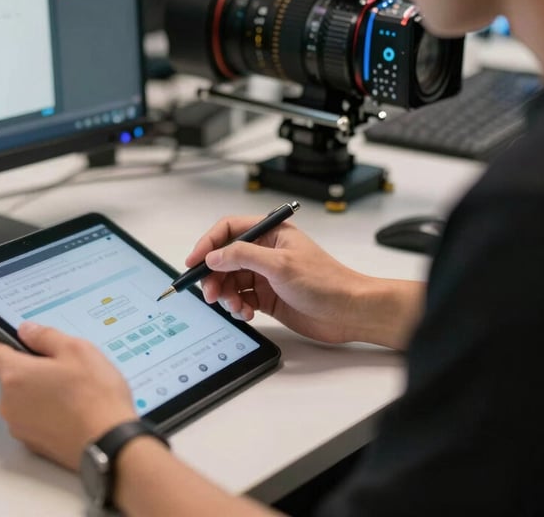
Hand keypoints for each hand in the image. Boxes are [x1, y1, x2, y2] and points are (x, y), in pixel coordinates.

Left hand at [0, 322, 137, 469]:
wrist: (110, 443)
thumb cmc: (94, 394)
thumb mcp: (76, 349)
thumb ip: (44, 336)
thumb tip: (25, 330)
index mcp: (14, 376)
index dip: (9, 340)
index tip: (29, 339)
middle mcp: (9, 404)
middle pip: (11, 376)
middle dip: (33, 367)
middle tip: (65, 365)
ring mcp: (20, 428)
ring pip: (23, 398)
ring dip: (41, 390)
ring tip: (74, 389)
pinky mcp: (34, 445)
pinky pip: (34, 419)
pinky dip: (48, 411)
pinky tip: (73, 409)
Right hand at [186, 214, 373, 344]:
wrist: (349, 312)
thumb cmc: (326, 282)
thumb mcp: (280, 265)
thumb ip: (243, 256)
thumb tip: (213, 256)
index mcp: (270, 233)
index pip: (229, 230)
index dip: (208, 244)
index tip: (193, 261)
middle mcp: (266, 252)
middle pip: (225, 258)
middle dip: (214, 276)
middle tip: (210, 293)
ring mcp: (266, 275)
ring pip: (231, 281)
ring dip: (226, 294)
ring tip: (234, 306)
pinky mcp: (268, 297)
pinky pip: (241, 298)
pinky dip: (238, 307)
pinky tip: (246, 313)